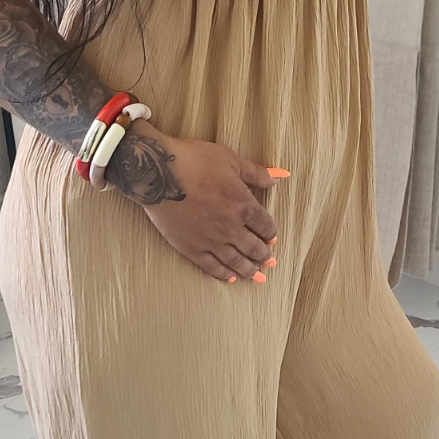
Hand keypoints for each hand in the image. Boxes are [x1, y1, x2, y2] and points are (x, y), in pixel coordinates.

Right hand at [107, 120, 286, 282]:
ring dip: (249, 270)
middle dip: (263, 255)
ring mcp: (210, 240)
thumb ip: (257, 173)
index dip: (270, 233)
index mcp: (243, 205)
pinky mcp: (190, 248)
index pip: (265, 226)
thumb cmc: (195, 160)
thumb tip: (280, 176)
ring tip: (257, 276)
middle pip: (253, 248)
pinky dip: (223, 274)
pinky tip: (230, 278)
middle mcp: (230, 228)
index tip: (271, 238)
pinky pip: (211, 267)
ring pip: (235, 262)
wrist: (158, 172)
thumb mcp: (230, 160)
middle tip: (269, 260)